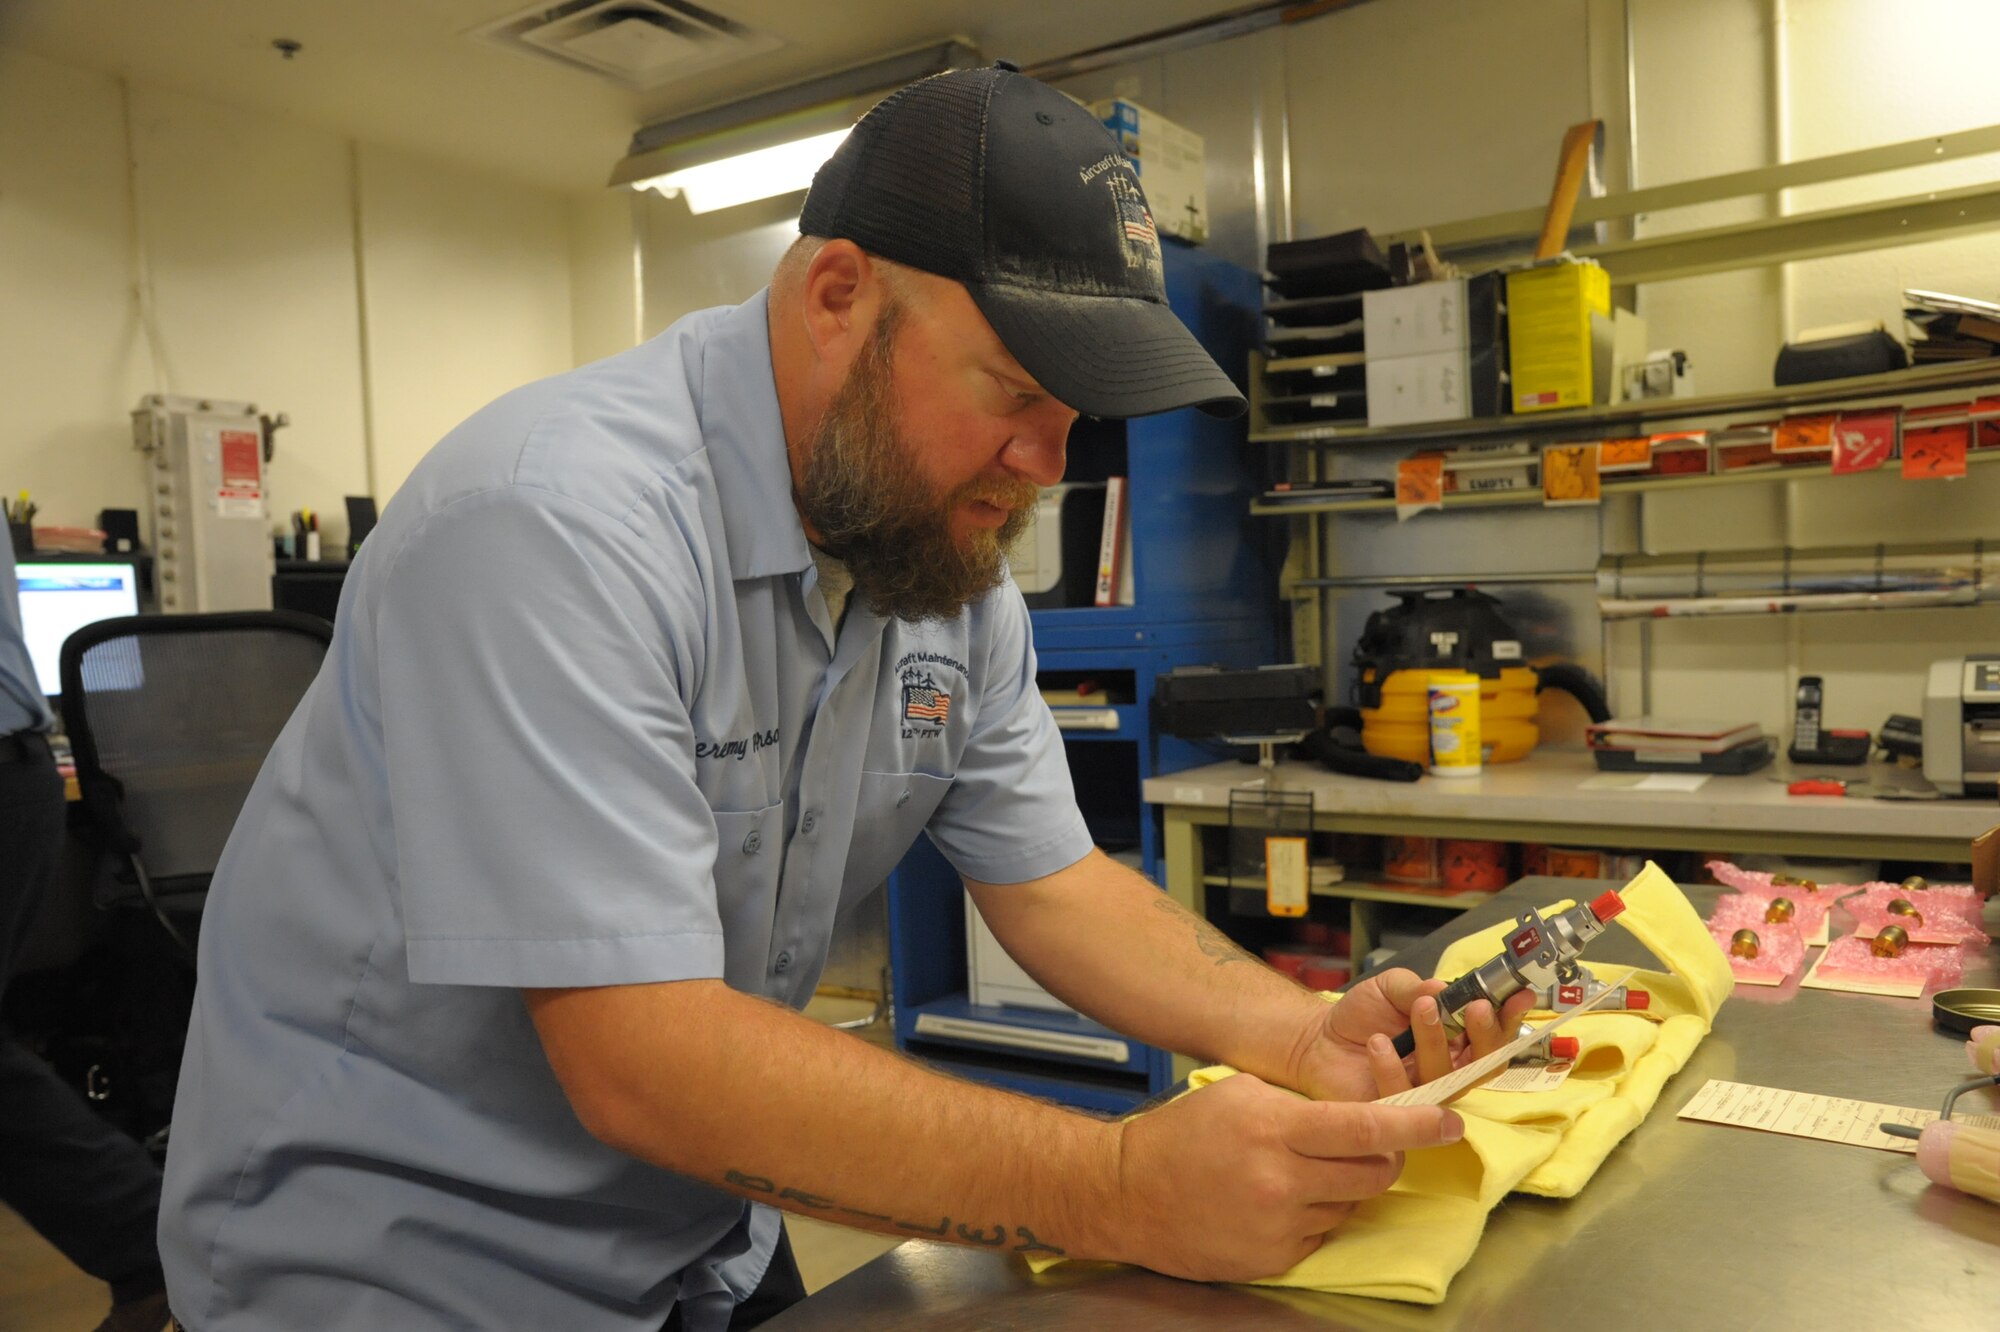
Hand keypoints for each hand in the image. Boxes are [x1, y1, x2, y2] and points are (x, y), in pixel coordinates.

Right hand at [1110, 1072, 1462, 1281]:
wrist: (1128, 1192)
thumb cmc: (1183, 1134)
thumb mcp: (1241, 1094)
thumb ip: (1302, 1106)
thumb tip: (1361, 1117)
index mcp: (1276, 1129)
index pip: (1366, 1129)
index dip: (1416, 1126)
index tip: (1448, 1121)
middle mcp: (1283, 1181)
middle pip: (1373, 1173)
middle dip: (1382, 1157)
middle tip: (1364, 1146)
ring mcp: (1279, 1225)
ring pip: (1349, 1204)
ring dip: (1340, 1187)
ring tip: (1296, 1172)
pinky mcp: (1275, 1258)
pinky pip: (1321, 1232)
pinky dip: (1313, 1214)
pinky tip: (1276, 1200)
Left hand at [1282, 968, 1534, 1102]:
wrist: (1317, 1039)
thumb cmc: (1362, 1014)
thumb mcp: (1390, 987)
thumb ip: (1416, 986)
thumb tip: (1446, 989)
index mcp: (1456, 1038)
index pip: (1495, 1034)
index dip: (1510, 1018)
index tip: (1519, 996)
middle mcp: (1450, 1069)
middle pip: (1486, 1064)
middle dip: (1486, 1034)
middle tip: (1473, 1006)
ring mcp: (1426, 1095)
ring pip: (1449, 1078)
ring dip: (1437, 1040)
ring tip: (1418, 1009)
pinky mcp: (1397, 1114)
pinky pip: (1405, 1098)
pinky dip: (1392, 1068)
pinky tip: (1378, 1043)